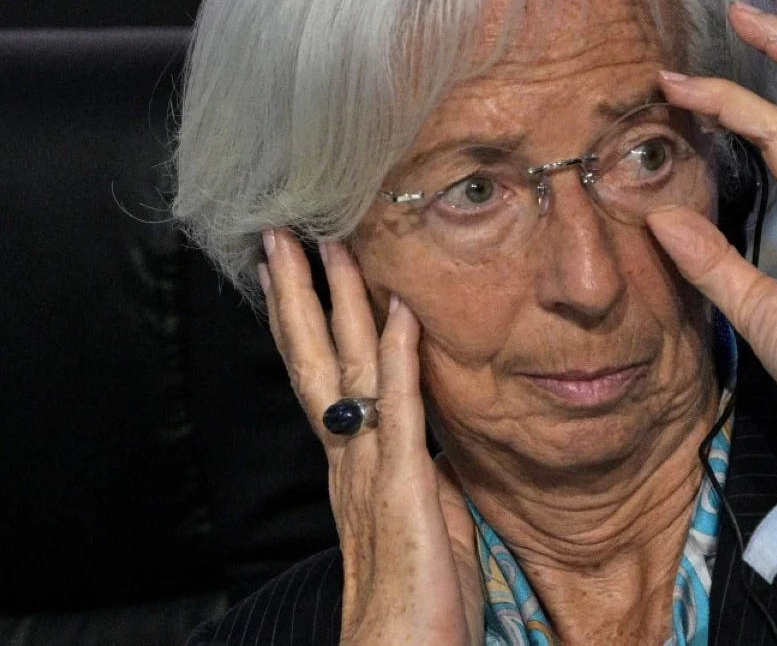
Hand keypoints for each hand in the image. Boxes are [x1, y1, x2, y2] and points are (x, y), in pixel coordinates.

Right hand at [258, 230, 482, 644]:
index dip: (304, 323)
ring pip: (345, 370)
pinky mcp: (403, 488)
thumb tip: (434, 438)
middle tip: (281, 235)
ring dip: (336, 304)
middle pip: (315, 361)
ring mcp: (370, 470)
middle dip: (299, 295)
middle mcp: (350, 459)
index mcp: (355, 465)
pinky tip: (397, 312)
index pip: (322, 378)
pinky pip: (400, 411)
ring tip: (324, 247)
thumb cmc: (420, 600)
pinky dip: (397, 357)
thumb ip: (423, 470)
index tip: (292, 272)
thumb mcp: (425, 517)